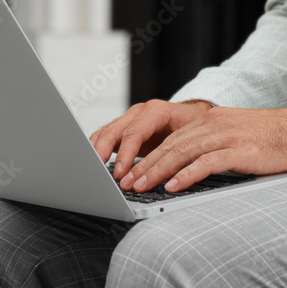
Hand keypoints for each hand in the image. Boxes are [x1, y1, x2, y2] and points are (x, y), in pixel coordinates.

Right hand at [90, 99, 213, 180]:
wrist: (192, 115)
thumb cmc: (194, 125)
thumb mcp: (192, 137)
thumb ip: (179, 153)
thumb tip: (172, 176)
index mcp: (156, 111)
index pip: (135, 132)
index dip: (126, 153)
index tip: (121, 172)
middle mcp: (139, 113)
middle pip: (114, 130)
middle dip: (104, 152)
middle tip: (99, 172)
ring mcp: (129, 119)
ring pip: (105, 132)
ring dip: (97, 152)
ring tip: (92, 170)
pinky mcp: (124, 129)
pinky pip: (105, 137)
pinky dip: (97, 150)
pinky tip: (94, 164)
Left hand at [115, 106, 286, 192]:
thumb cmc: (276, 140)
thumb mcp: (239, 138)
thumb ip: (215, 148)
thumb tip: (190, 169)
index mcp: (212, 120)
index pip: (172, 138)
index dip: (148, 155)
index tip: (131, 172)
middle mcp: (215, 123)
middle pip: (171, 144)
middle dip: (145, 165)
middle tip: (126, 183)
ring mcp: (228, 135)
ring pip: (183, 152)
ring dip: (158, 171)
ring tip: (140, 187)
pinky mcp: (241, 149)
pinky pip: (207, 162)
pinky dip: (187, 175)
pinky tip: (173, 187)